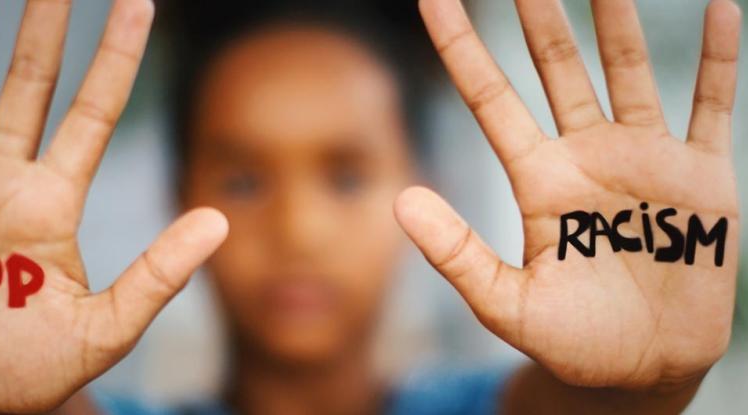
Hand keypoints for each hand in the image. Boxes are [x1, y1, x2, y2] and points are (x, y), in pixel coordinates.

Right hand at [0, 1, 226, 412]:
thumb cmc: (21, 374)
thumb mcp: (102, 331)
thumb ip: (158, 277)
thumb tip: (220, 221)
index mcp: (54, 203)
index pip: (94, 112)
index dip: (115, 57)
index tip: (138, 4)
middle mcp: (9, 180)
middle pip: (35, 84)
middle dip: (49, 28)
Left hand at [396, 0, 740, 391]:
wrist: (638, 370)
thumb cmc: (569, 341)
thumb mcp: (503, 304)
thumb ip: (455, 253)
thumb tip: (399, 200)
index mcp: (538, 179)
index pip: (490, 97)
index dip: (462, 47)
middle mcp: (586, 156)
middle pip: (556, 68)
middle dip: (539, 16)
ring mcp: (645, 161)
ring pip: (628, 72)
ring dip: (618, 22)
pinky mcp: (702, 180)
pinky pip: (712, 107)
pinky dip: (721, 61)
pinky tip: (723, 10)